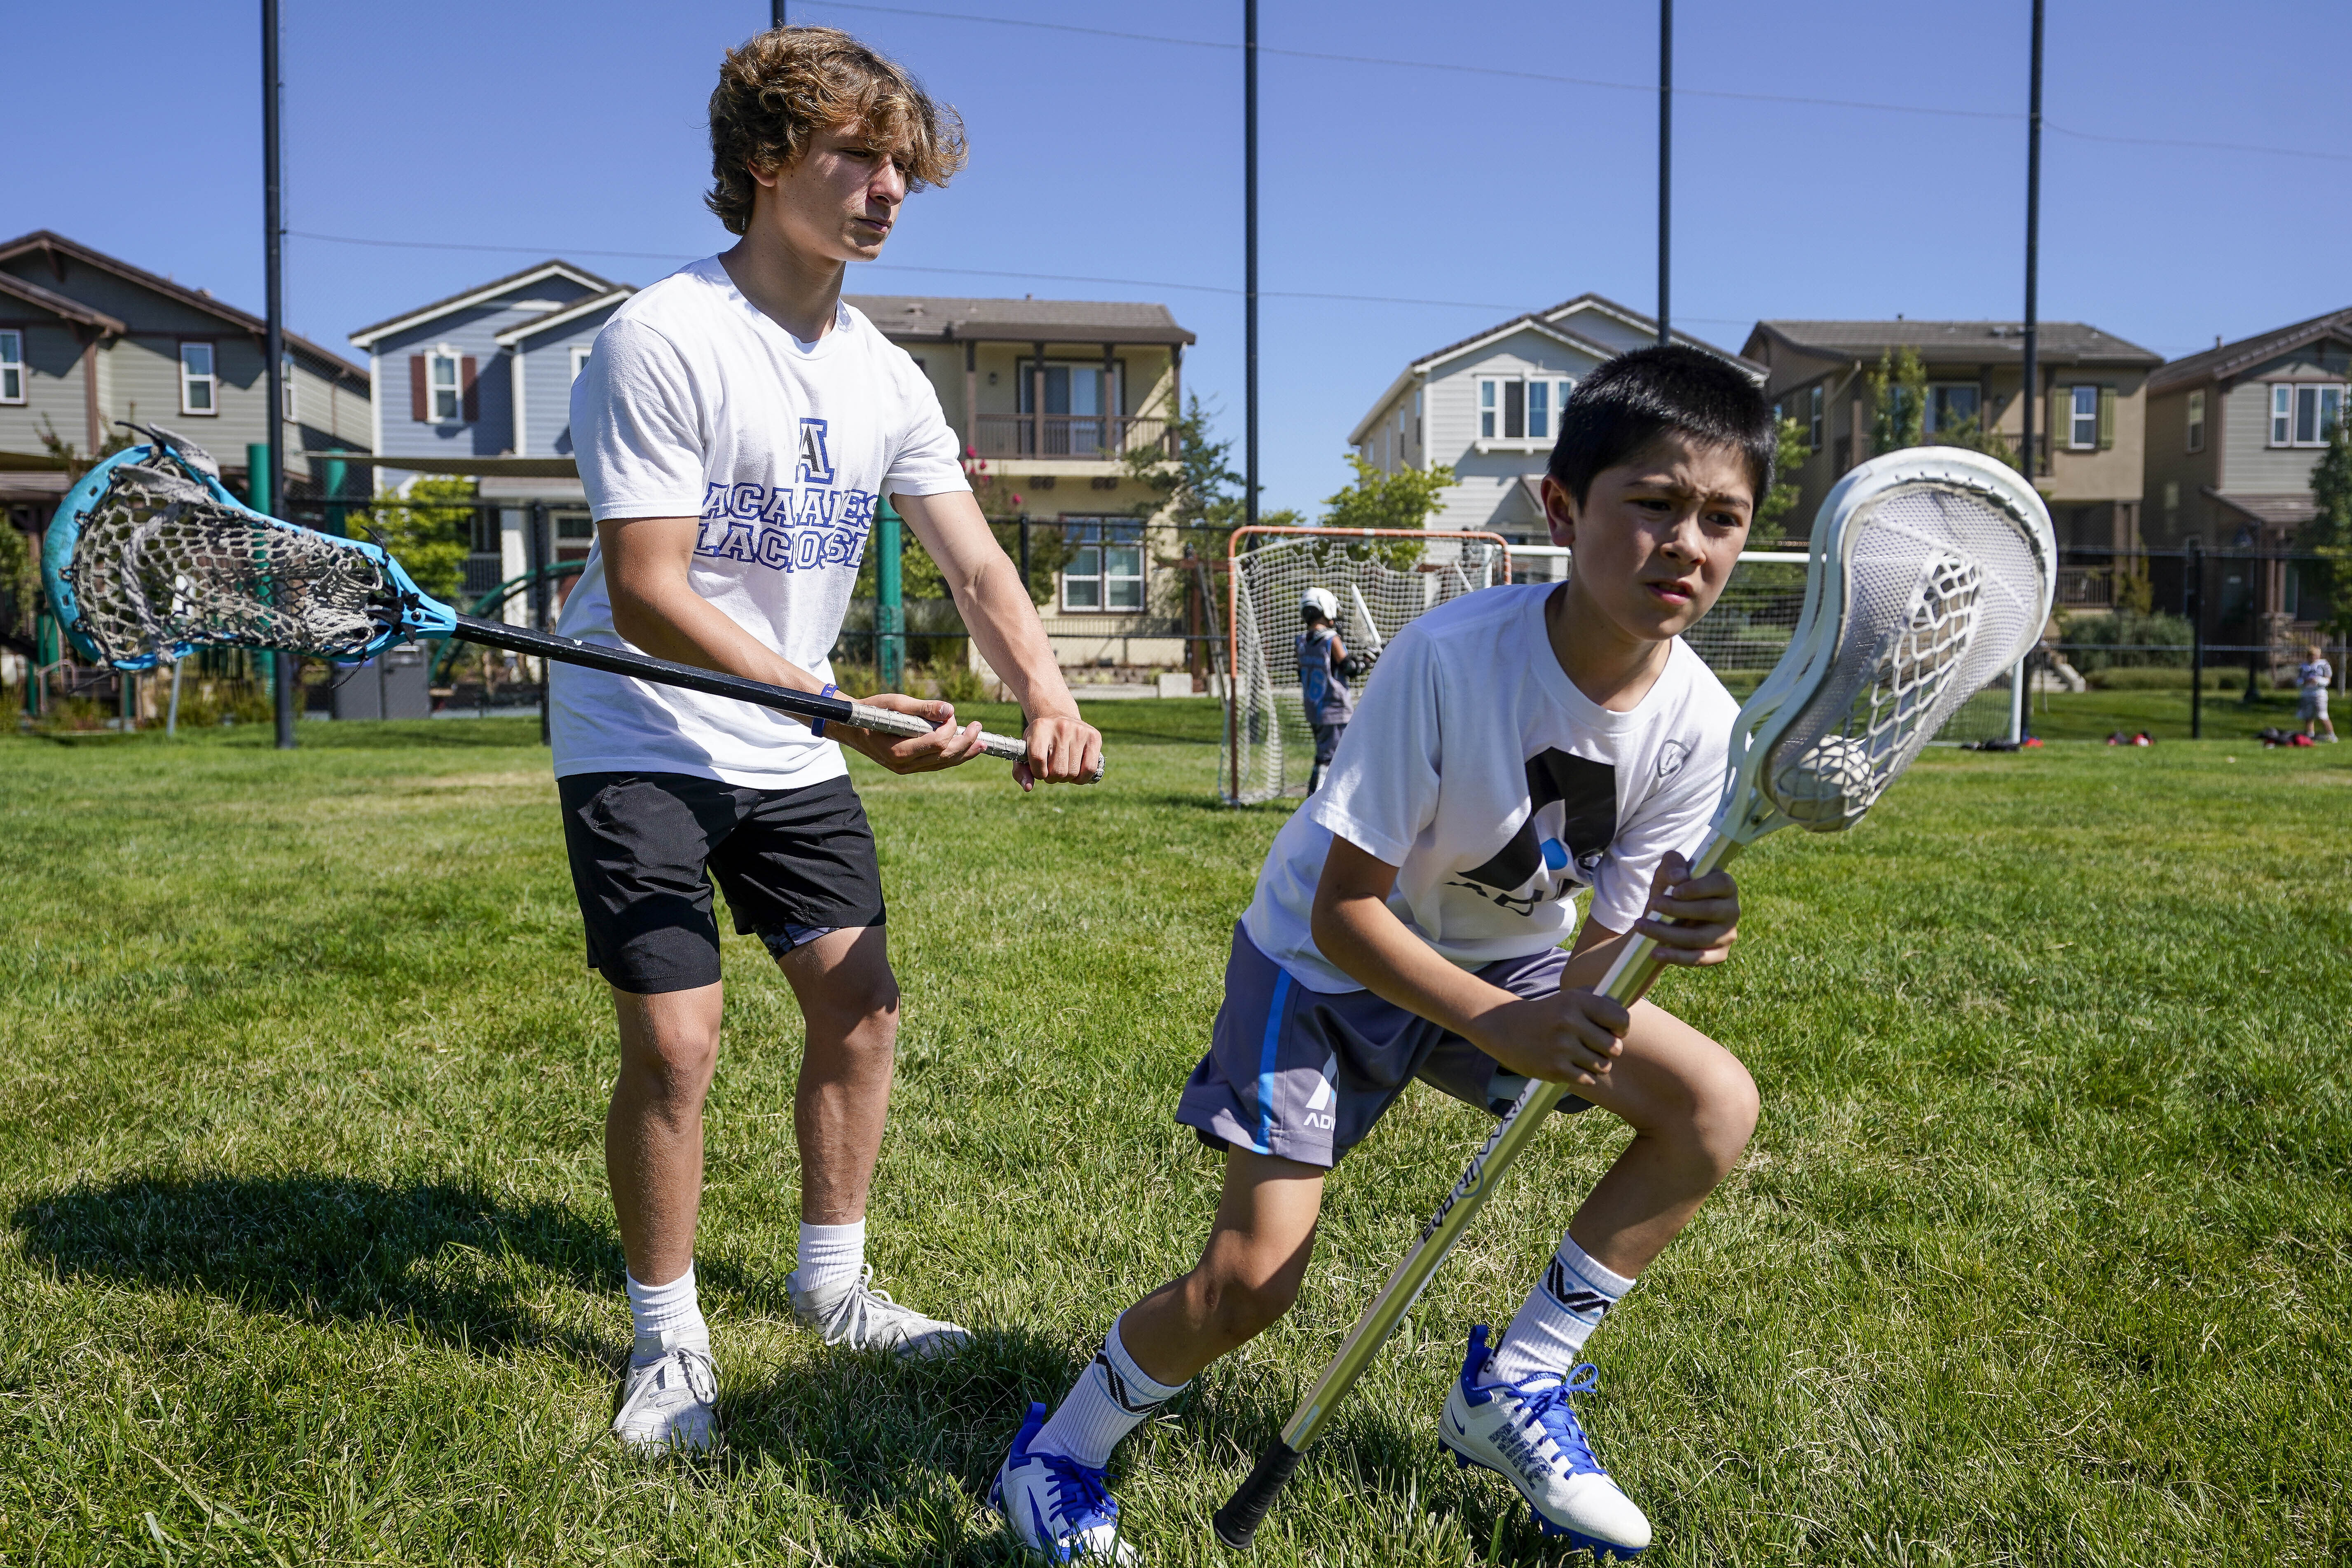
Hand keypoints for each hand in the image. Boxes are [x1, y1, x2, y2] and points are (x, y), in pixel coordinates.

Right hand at [834, 691, 988, 773]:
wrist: (852, 728)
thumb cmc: (872, 711)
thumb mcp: (895, 704)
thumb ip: (923, 708)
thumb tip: (950, 709)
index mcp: (898, 750)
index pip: (937, 743)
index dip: (950, 728)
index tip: (951, 713)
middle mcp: (903, 765)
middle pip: (944, 756)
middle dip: (966, 742)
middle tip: (979, 727)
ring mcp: (907, 769)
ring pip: (943, 763)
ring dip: (965, 753)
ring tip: (982, 743)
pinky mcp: (910, 767)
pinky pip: (937, 764)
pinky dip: (953, 756)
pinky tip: (967, 749)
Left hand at [1013, 709, 1103, 791]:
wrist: (1058, 718)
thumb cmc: (1039, 740)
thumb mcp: (1025, 750)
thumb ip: (1020, 771)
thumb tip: (1028, 787)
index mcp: (1040, 727)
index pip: (1037, 758)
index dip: (1038, 773)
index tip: (1039, 772)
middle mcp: (1061, 726)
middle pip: (1057, 770)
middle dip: (1053, 778)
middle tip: (1052, 770)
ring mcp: (1080, 731)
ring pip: (1073, 773)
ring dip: (1066, 778)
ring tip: (1063, 768)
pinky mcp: (1094, 737)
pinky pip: (1090, 769)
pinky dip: (1081, 778)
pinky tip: (1076, 772)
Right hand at [1472, 987, 1633, 1086]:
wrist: (1505, 1027)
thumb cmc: (1546, 1014)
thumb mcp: (1569, 999)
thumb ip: (1598, 1005)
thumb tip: (1628, 1021)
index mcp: (1576, 1002)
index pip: (1621, 1019)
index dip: (1622, 1028)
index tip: (1613, 1030)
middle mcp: (1569, 1022)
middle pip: (1615, 1047)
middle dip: (1609, 1050)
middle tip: (1595, 1046)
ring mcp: (1561, 1047)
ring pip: (1603, 1065)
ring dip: (1597, 1064)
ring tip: (1582, 1056)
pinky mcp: (1554, 1069)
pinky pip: (1588, 1079)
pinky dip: (1584, 1076)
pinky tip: (1570, 1065)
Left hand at [1631, 851, 1739, 966]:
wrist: (1666, 919)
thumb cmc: (1671, 889)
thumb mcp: (1668, 871)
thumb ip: (1673, 864)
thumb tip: (1678, 877)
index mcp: (1725, 886)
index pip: (1721, 883)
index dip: (1699, 888)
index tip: (1674, 891)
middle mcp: (1732, 910)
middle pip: (1709, 910)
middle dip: (1677, 909)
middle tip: (1652, 904)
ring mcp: (1727, 934)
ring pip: (1699, 938)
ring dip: (1667, 933)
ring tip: (1641, 926)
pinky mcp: (1719, 954)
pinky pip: (1699, 959)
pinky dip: (1675, 957)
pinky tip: (1655, 952)